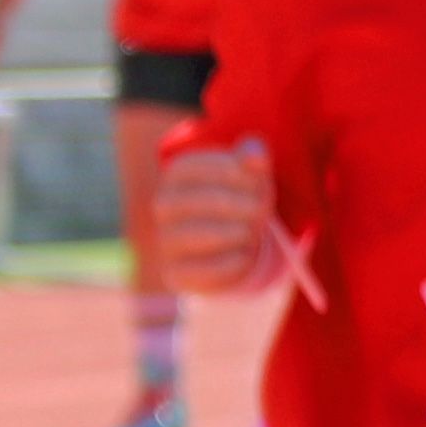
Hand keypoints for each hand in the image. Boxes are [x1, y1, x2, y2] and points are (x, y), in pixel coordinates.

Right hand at [153, 135, 278, 296]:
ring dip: (237, 232)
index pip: (193, 166)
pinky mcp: (175, 273)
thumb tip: (255, 153)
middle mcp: (163, 206)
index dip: (230, 171)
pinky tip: (244, 254)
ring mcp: (166, 240)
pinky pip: (205, 269)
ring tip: (251, 232)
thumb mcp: (251, 176)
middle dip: (241, 204)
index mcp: (176, 175)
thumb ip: (253, 158)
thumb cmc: (241, 201)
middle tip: (262, 210)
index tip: (257, 180)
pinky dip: (233, 261)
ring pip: (201, 234)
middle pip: (202, 200)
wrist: (233, 247)